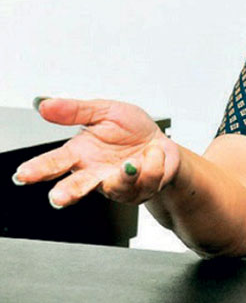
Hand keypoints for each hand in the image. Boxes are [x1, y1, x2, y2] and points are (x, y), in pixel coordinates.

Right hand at [12, 98, 179, 207]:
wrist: (163, 145)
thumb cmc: (132, 130)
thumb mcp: (105, 111)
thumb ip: (75, 110)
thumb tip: (45, 104)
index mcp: (82, 153)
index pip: (55, 162)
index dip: (39, 169)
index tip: (25, 174)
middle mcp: (96, 173)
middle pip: (77, 187)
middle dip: (67, 193)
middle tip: (58, 197)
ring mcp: (117, 184)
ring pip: (115, 187)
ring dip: (124, 176)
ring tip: (131, 162)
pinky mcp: (139, 190)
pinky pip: (146, 179)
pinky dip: (153, 162)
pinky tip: (152, 154)